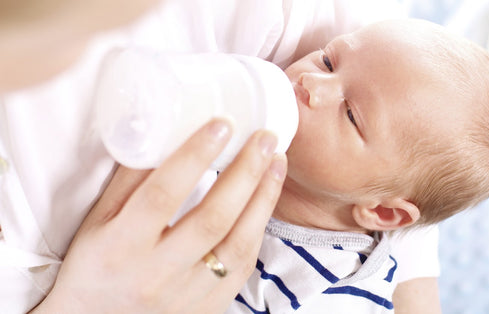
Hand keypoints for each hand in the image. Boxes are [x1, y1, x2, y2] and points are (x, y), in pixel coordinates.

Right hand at [32, 118, 286, 312]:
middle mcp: (155, 275)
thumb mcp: (98, 220)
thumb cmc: (96, 263)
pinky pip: (242, 267)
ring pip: (237, 245)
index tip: (222, 124)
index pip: (163, 194)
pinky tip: (265, 201)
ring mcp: (186, 296)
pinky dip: (258, 230)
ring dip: (263, 199)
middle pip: (212, 219)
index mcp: (121, 246)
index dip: (194, 156)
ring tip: (277, 163)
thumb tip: (161, 130)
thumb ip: (130, 179)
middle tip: (265, 138)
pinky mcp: (207, 308)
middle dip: (245, 173)